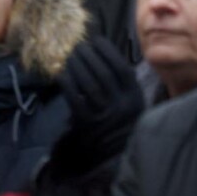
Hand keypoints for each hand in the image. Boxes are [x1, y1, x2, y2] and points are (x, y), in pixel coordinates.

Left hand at [58, 37, 145, 163]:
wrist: (112, 155)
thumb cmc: (120, 122)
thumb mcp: (130, 103)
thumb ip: (121, 84)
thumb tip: (102, 53)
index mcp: (135, 98)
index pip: (122, 69)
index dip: (108, 52)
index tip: (96, 40)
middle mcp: (122, 106)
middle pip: (103, 73)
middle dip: (89, 56)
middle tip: (78, 46)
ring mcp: (104, 116)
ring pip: (88, 84)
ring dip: (77, 66)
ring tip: (69, 56)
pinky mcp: (87, 124)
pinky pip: (74, 99)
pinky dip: (67, 83)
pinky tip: (61, 74)